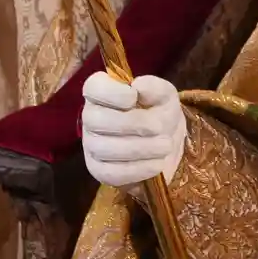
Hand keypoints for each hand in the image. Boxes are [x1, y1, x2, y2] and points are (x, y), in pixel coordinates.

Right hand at [81, 71, 186, 188]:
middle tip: (158, 127)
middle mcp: (91, 117)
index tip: (133, 97)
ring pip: (104, 148)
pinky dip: (137, 169)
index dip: (110, 92)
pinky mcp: (98, 169)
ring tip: (165, 146)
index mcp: (103, 92)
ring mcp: (92, 145)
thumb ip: (155, 87)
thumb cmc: (160, 112)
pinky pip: (110, 172)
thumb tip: (138, 86)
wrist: (166, 144)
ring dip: (139, 148)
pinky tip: (157, 163)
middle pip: (95, 119)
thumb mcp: (165, 96)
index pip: (93, 87)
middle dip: (130, 123)